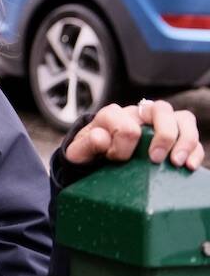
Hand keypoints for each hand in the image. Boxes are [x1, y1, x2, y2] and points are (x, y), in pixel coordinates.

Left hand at [64, 99, 203, 169]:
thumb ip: (87, 143)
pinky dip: (195, 150)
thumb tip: (101, 137)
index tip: (114, 159)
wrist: (95, 157)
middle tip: (156, 159)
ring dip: (184, 140)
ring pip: (182, 118)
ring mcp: (157, 124)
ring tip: (177, 162)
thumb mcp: (79, 150)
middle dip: (163, 135)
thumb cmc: (90, 152)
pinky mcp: (172, 137)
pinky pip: (191, 135)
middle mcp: (138, 114)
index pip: (126, 124)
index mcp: (114, 114)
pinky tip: (190, 166)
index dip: (121, 146)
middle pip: (161, 110)